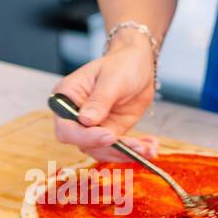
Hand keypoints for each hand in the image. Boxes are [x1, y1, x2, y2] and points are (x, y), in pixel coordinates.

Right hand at [52, 30, 158, 161]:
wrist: (138, 66)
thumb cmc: (122, 64)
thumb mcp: (113, 79)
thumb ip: (100, 100)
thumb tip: (86, 121)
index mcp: (66, 98)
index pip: (66, 128)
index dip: (85, 136)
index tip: (108, 136)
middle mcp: (75, 116)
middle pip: (84, 144)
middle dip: (111, 149)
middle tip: (136, 146)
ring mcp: (92, 127)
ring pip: (102, 151)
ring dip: (125, 153)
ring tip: (148, 149)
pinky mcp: (108, 133)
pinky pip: (117, 149)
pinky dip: (134, 152)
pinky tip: (151, 149)